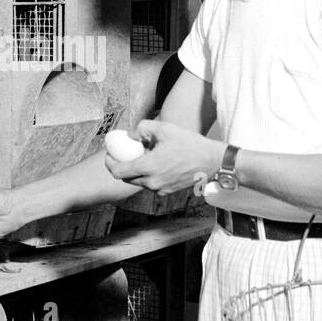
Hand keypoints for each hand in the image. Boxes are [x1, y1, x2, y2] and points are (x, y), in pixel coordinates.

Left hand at [103, 120, 221, 194]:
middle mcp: (152, 182)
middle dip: (122, 166)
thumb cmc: (190, 144)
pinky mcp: (167, 192)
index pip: (117, 172)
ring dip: (136, 171)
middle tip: (124, 154)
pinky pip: (150, 185)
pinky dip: (148, 176)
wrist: (211, 161)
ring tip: (144, 157)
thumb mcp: (164, 128)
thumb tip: (130, 135)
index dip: (110, 163)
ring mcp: (160, 189)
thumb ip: (142, 128)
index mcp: (148, 167)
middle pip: (126, 178)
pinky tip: (156, 164)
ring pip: (138, 182)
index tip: (109, 155)